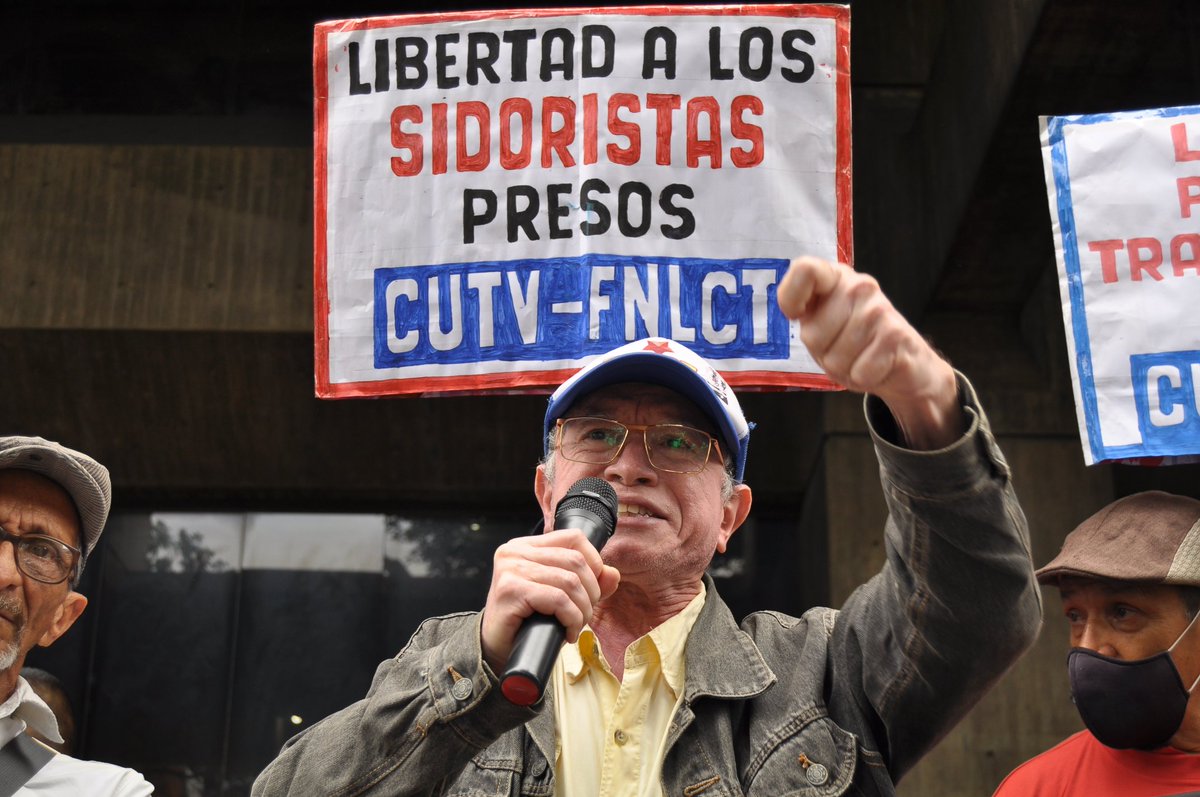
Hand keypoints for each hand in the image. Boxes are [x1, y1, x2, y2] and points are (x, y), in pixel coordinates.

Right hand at [480, 529, 620, 671]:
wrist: (497, 649)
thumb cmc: (526, 621)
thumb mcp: (560, 595)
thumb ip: (587, 582)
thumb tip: (613, 574)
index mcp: (527, 545)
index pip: (574, 537)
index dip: (594, 562)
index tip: (593, 590)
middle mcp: (515, 551)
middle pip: (575, 560)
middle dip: (591, 592)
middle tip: (584, 615)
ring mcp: (510, 568)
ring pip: (569, 581)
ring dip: (582, 610)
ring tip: (576, 626)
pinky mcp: (509, 590)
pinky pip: (557, 599)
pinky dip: (571, 618)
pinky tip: (567, 633)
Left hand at [777, 256, 961, 448]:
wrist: (906, 365)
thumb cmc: (856, 345)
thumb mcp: (822, 326)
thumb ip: (805, 313)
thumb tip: (793, 310)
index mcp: (836, 278)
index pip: (805, 269)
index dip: (792, 298)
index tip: (798, 315)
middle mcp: (859, 286)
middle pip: (812, 335)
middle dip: (823, 354)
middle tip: (843, 350)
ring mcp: (879, 308)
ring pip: (835, 358)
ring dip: (845, 368)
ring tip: (861, 358)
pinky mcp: (895, 335)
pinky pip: (859, 372)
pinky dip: (863, 378)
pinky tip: (876, 366)